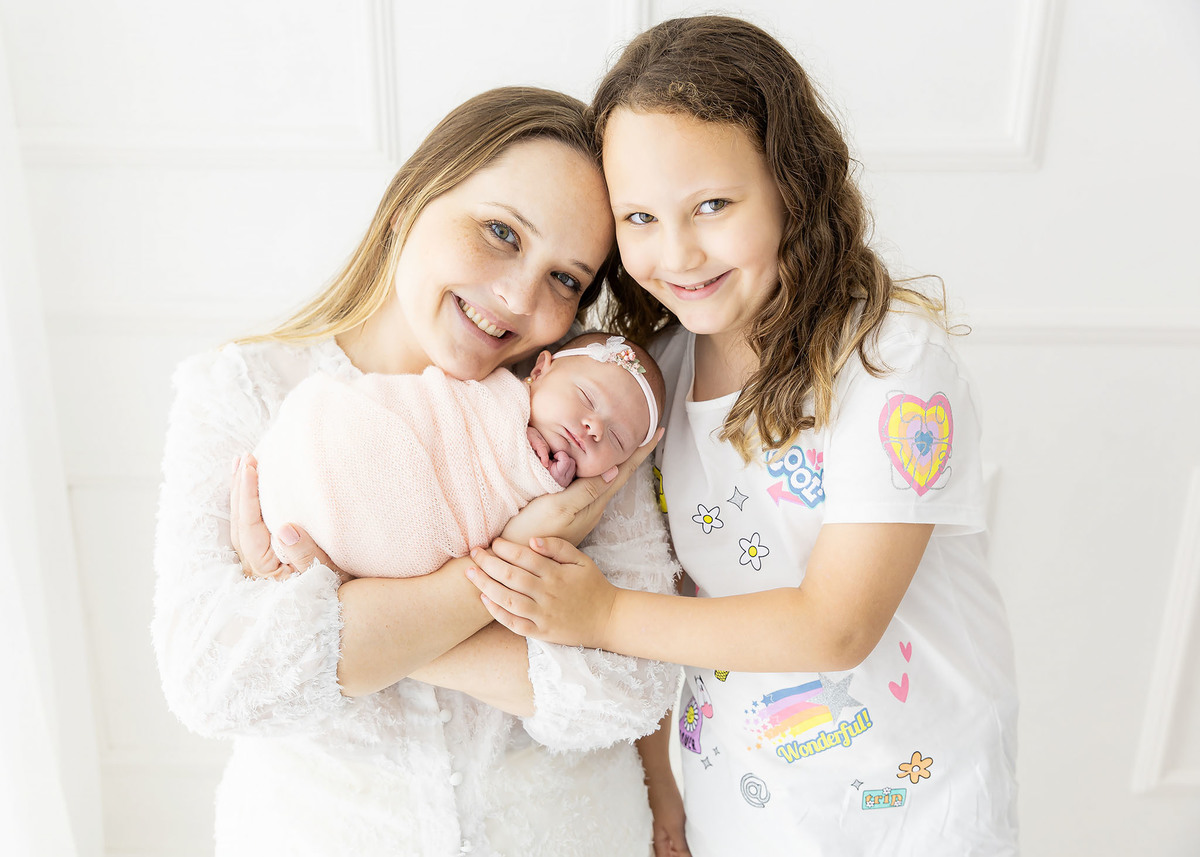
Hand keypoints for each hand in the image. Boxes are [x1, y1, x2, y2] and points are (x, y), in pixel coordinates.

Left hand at [230, 454, 347, 582]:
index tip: (250, 466)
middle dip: (240, 486)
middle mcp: (254, 565)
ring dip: (240, 492)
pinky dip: (247, 504)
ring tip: (241, 464)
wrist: (333, 610)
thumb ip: (305, 553)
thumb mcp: (325, 573)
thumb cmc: (332, 589)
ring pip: (241, 522)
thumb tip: (284, 528)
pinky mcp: (265, 558)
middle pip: (239, 521)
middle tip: (244, 457)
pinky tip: (250, 489)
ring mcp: (257, 562)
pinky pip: (249, 526)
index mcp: (263, 567)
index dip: (248, 493)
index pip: (249, 524)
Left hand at [465, 536, 615, 646]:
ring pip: (508, 600)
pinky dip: (497, 612)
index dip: (505, 548)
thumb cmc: (592, 585)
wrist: (608, 619)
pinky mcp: (541, 632)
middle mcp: (547, 594)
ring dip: (486, 585)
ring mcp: (543, 615)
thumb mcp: (581, 560)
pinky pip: (514, 624)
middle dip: (488, 563)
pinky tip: (484, 600)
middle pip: (511, 576)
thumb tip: (532, 539)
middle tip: (473, 553)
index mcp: (557, 574)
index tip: (492, 542)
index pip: (524, 557)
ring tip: (470, 574)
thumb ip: (558, 547)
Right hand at [501, 428, 662, 546]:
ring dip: (612, 460)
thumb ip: (586, 489)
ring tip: (622, 439)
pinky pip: (585, 485)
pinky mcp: (565, 512)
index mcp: (594, 503)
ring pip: (600, 479)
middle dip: (630, 452)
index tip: (658, 431)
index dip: (641, 451)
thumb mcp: (559, 507)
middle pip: (616, 473)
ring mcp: (579, 511)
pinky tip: (587, 462)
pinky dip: (592, 469)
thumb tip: (614, 469)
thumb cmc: (531, 531)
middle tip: (645, 428)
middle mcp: (592, 507)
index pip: (623, 471)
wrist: (511, 558)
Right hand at [648, 776, 690, 856]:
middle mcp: (662, 839)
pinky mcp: (672, 823)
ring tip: (698, 846)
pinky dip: (686, 839)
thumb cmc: (666, 802)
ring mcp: (667, 830)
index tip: (691, 855)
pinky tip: (694, 837)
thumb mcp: (675, 827)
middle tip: (698, 850)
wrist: (662, 780)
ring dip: (686, 848)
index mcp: (660, 843)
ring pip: (676, 847)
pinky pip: (679, 837)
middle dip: (683, 854)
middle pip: (672, 855)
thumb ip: (680, 846)